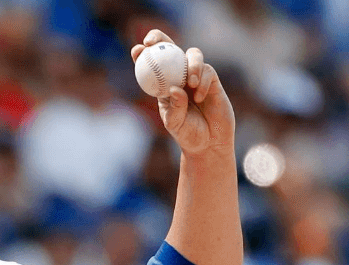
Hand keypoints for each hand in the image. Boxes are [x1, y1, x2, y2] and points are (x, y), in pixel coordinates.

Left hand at [131, 30, 234, 156]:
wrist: (209, 142)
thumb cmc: (188, 134)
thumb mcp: (175, 123)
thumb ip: (175, 107)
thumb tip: (175, 89)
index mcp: (163, 85)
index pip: (151, 65)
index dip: (143, 54)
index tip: (137, 50)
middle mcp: (178, 76)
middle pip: (170, 48)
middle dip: (160, 38)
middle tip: (153, 41)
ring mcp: (195, 76)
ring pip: (192, 54)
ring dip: (191, 64)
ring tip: (189, 83)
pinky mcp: (211, 79)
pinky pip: (207, 71)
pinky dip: (202, 81)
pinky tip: (198, 96)